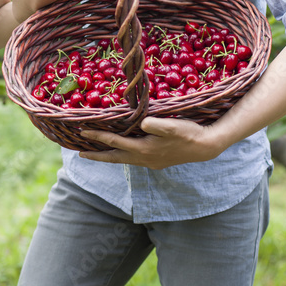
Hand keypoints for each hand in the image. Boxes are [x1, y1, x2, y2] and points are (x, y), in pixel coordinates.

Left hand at [79, 115, 222, 168]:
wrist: (205, 147)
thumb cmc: (189, 133)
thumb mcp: (173, 126)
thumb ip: (157, 125)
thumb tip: (144, 123)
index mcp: (143, 149)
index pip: (115, 142)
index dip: (98, 136)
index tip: (83, 131)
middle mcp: (144, 159)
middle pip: (114, 158)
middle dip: (97, 155)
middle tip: (80, 154)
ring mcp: (150, 163)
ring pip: (124, 159)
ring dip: (110, 155)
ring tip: (97, 152)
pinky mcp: (157, 162)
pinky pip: (134, 159)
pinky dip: (123, 155)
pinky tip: (124, 151)